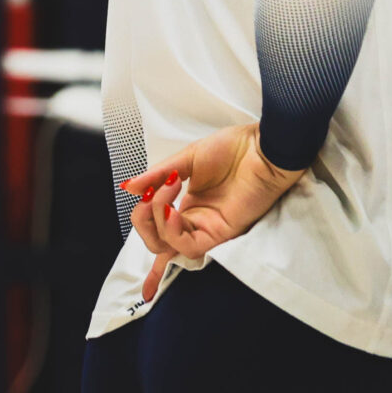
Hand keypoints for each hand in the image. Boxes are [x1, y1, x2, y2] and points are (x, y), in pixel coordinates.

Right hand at [119, 122, 301, 302]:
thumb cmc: (233, 148)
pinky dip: (172, 230)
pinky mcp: (221, 233)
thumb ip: (157, 175)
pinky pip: (188, 245)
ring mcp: (208, 229)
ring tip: (167, 189)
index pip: (160, 233)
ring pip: (168, 246)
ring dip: (157, 217)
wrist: (262, 146)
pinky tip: (171, 208)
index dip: (143, 237)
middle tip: (149, 193)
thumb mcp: (186, 159)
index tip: (130, 207)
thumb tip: (129, 187)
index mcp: (187, 206)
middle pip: (157, 243)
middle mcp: (196, 221)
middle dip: (142, 220)